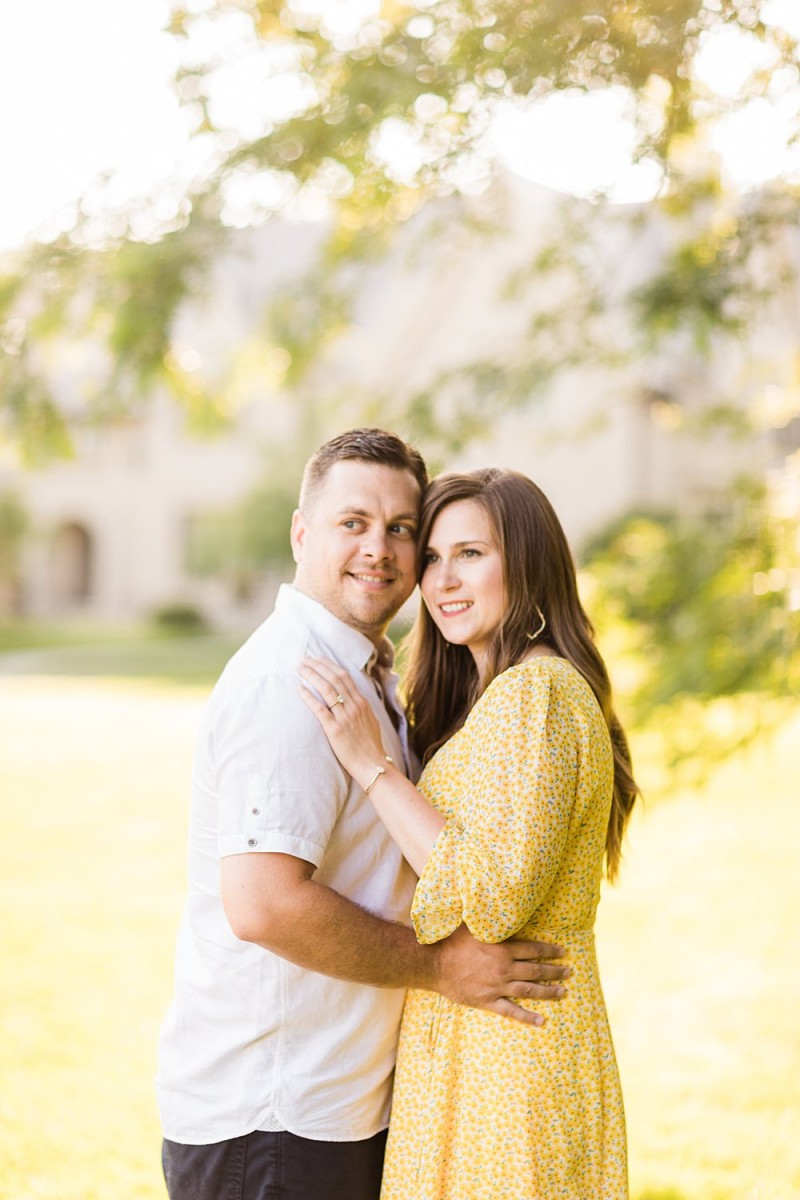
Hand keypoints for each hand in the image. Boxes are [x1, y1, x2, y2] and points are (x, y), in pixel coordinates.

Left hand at [299, 656, 387, 784]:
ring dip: (311, 676)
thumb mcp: (371, 721)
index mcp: (362, 703)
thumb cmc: (371, 747)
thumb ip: (361, 708)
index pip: (344, 677)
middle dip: (317, 666)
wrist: (373, 765)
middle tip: (303, 658)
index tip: (318, 658)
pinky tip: (299, 689)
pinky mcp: (335, 730)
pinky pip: (320, 709)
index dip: (330, 665)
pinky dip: (309, 697)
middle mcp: (354, 706)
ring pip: (326, 689)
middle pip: (334, 679)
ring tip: (299, 669)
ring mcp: (345, 717)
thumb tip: (354, 698)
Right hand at [435, 924, 569, 1026]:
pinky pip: (512, 1011)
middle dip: (555, 971)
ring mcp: (498, 986)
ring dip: (548, 992)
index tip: (562, 951)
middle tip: (569, 972)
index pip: (533, 949)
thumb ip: (490, 920)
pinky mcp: (488, 1001)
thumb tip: (502, 905)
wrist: (434, 964)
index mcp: (503, 949)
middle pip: (536, 970)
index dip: (549, 950)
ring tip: (563, 992)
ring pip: (529, 990)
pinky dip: (527, 1017)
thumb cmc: (452, 941)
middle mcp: (504, 968)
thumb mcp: (474, 925)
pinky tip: (541, 1021)